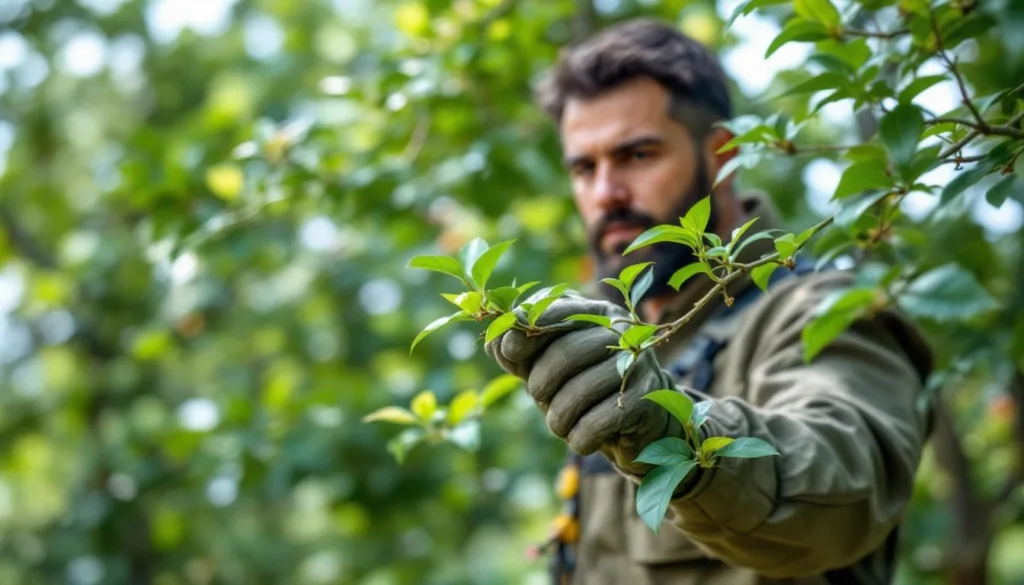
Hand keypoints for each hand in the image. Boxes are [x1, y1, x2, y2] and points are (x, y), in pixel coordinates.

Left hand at [485, 292, 681, 473]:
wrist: (635, 424)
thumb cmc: (582, 387)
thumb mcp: (546, 364)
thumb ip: (519, 349)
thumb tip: (494, 341)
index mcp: (595, 312)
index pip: (556, 310)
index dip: (526, 330)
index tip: (508, 351)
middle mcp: (622, 331)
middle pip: (565, 354)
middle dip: (540, 385)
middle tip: (541, 399)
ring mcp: (639, 363)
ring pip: (579, 393)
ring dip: (557, 419)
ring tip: (560, 424)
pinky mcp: (647, 399)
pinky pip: (597, 423)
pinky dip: (579, 439)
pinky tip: (583, 439)